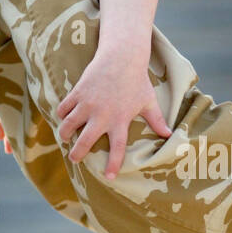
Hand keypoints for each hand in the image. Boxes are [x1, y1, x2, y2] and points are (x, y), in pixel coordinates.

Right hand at [57, 45, 172, 177]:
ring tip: (65, 138)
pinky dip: (61, 113)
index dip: (113, 164)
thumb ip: (157, 120)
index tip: (109, 176)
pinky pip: (64, 107)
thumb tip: (169, 134)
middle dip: (77, 154)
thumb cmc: (137, 80)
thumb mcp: (148, 101)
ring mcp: (88, 104)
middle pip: (85, 141)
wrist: (122, 56)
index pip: (117, 148)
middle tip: (75, 159)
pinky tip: (63, 117)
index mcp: (120, 120)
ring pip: (68, 125)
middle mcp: (102, 115)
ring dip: (64, 134)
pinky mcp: (78, 92)